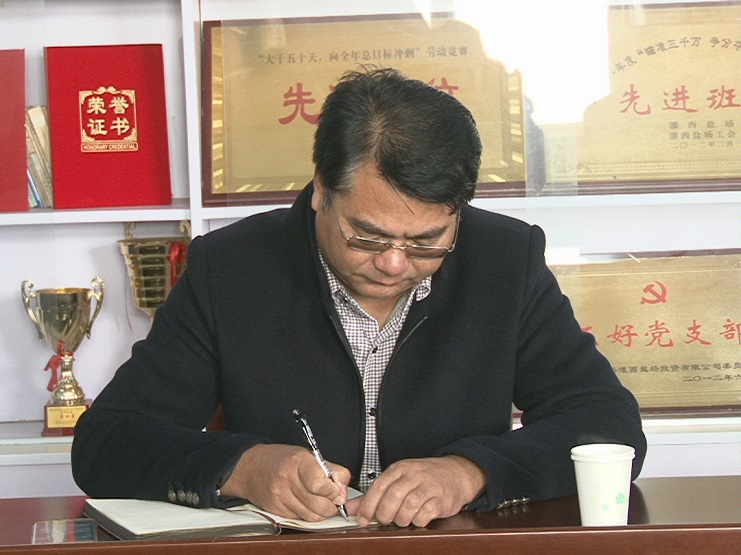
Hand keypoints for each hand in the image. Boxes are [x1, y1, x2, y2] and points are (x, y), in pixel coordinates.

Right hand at [219, 443, 349, 520]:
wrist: (250, 467)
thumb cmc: (281, 459)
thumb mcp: (308, 455)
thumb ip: (331, 470)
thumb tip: (343, 490)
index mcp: (298, 461)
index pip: (320, 483)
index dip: (333, 491)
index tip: (338, 493)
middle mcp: (287, 479)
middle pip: (318, 504)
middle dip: (331, 506)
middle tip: (334, 501)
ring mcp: (279, 496)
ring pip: (311, 515)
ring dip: (321, 513)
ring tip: (321, 503)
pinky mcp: (275, 509)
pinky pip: (300, 518)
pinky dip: (308, 514)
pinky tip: (306, 504)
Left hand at [347, 455, 485, 527]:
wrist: (455, 474)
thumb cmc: (424, 478)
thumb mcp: (398, 479)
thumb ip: (374, 495)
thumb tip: (351, 508)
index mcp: (400, 468)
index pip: (379, 486)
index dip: (368, 505)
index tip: (363, 519)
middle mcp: (414, 475)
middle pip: (393, 496)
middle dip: (385, 514)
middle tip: (385, 521)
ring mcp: (429, 486)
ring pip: (408, 506)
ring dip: (401, 519)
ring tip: (401, 520)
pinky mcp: (441, 499)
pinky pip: (425, 514)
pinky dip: (417, 521)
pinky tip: (417, 519)